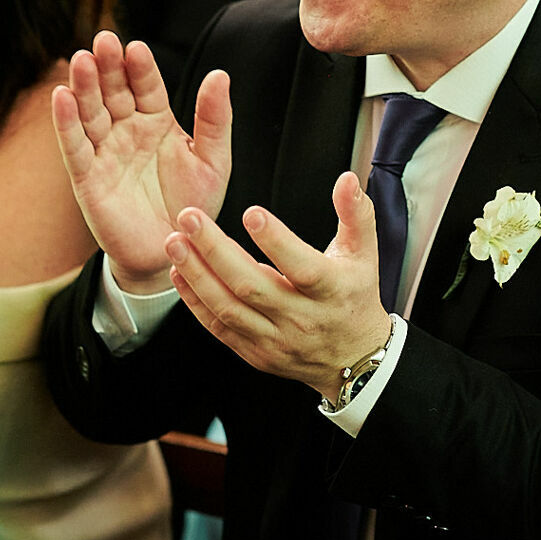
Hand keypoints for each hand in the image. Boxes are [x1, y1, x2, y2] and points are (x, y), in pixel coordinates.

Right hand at [52, 32, 232, 293]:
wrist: (175, 252)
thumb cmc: (194, 206)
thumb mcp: (213, 161)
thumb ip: (214, 119)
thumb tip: (220, 73)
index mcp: (158, 120)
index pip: (147, 86)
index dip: (141, 67)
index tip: (137, 48)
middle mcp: (128, 130)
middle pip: (115, 91)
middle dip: (109, 66)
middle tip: (104, 40)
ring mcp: (105, 151)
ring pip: (91, 112)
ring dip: (85, 86)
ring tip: (82, 60)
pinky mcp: (87, 177)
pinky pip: (75, 146)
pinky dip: (66, 122)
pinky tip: (61, 97)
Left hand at [164, 172, 393, 397]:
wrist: (353, 359)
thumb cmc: (354, 298)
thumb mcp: (365, 253)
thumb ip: (356, 214)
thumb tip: (346, 181)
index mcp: (331, 291)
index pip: (302, 267)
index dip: (276, 241)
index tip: (251, 213)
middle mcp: (301, 318)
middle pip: (252, 286)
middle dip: (215, 251)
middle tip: (189, 219)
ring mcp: (276, 339)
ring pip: (229, 308)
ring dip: (197, 274)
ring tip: (175, 243)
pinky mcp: (256, 352)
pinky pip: (219, 327)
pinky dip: (195, 301)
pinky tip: (179, 274)